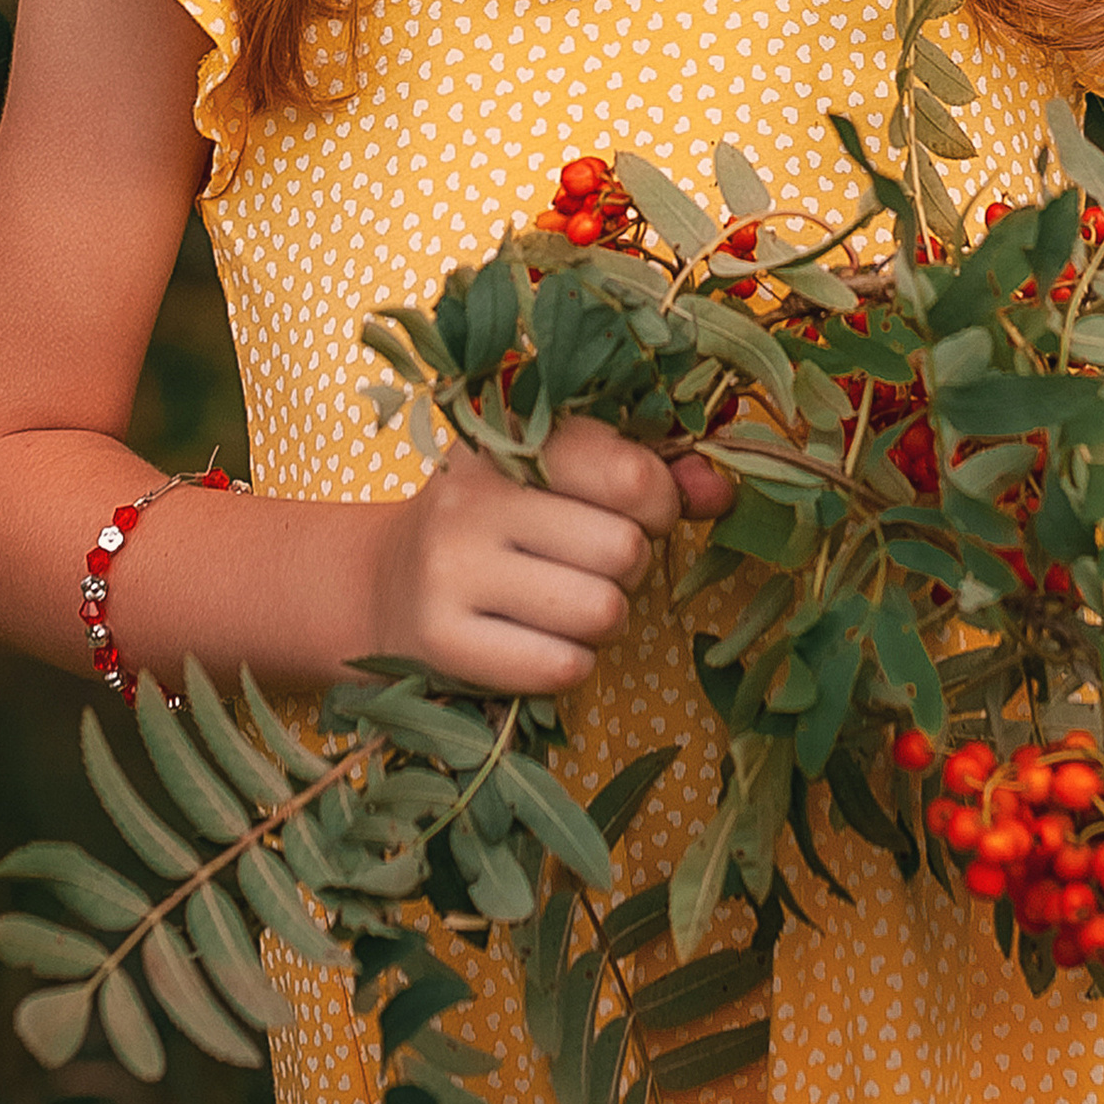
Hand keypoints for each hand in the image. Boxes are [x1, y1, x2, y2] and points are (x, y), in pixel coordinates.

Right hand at [369, 416, 724, 694]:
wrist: (379, 584)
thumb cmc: (497, 522)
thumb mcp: (560, 478)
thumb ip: (649, 474)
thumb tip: (724, 490)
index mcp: (511, 436)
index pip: (632, 474)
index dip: (660, 505)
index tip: (638, 512)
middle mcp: (473, 494)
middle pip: (623, 550)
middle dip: (629, 568)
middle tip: (591, 565)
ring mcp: (449, 568)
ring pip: (600, 612)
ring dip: (603, 621)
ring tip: (565, 604)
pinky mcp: (440, 641)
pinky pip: (561, 668)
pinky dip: (569, 665)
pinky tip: (536, 642)